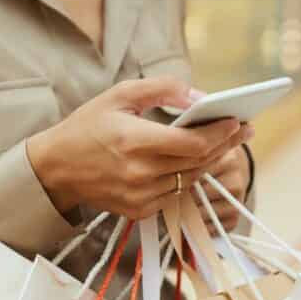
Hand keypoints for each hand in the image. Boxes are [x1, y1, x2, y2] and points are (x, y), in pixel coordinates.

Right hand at [27, 77, 254, 219]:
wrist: (56, 169)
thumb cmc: (87, 127)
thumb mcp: (119, 95)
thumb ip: (161, 89)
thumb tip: (199, 96)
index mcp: (134, 141)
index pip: (193, 143)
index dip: (221, 134)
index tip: (238, 120)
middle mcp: (139, 173)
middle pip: (198, 162)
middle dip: (225, 144)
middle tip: (244, 130)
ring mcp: (140, 196)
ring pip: (191, 180)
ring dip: (211, 162)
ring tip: (226, 144)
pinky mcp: (139, 210)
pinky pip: (176, 194)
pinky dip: (190, 178)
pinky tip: (198, 163)